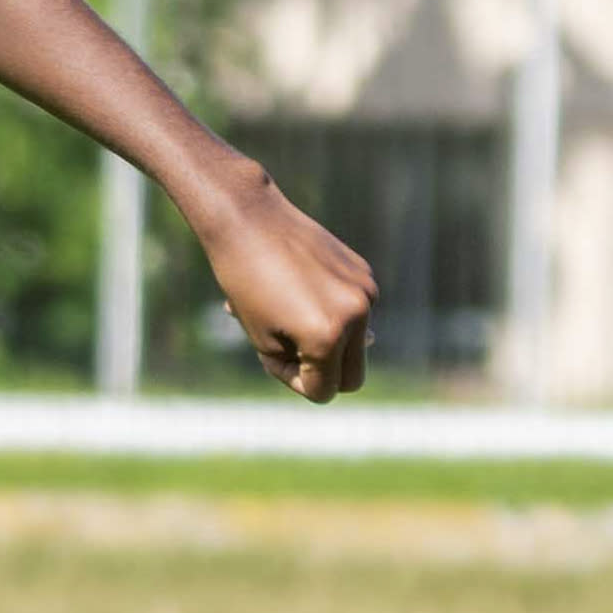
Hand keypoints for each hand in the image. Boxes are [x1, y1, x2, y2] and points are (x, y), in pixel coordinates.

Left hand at [195, 174, 376, 401]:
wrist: (250, 220)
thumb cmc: (246, 284)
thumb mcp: (263, 340)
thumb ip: (299, 366)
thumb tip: (341, 371)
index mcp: (327, 337)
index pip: (324, 391)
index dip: (295, 382)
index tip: (272, 356)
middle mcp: (357, 315)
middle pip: (353, 378)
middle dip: (322, 372)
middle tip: (286, 346)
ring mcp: (366, 292)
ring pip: (356, 344)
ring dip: (326, 341)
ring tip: (287, 311)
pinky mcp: (365, 273)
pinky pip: (355, 312)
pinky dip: (332, 312)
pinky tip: (299, 287)